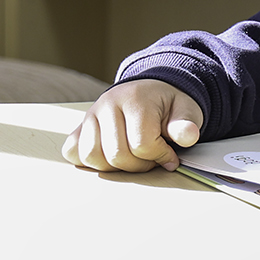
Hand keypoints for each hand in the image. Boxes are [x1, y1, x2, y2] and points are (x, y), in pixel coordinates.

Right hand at [63, 79, 204, 172]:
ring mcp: (90, 116)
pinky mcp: (79, 127)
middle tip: (152, 157)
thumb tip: (187, 136)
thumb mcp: (186, 110)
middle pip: (116, 155)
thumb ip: (185, 124)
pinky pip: (72, 152)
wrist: (150, 92)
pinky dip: (89, 161)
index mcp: (135, 99)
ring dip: (115, 167)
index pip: (142, 144)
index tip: (169, 154)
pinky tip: (110, 157)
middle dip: (139, 165)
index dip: (160, 156)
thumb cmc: (168, 106)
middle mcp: (107, 104)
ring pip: (92, 157)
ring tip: (132, 158)